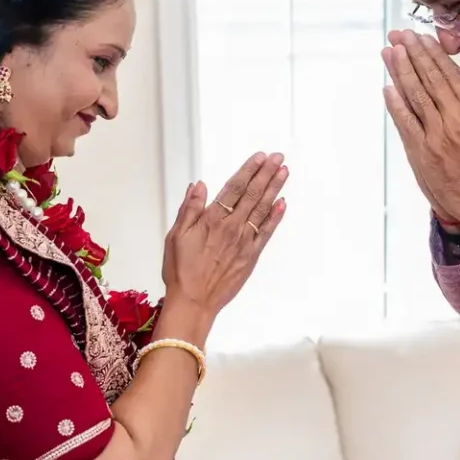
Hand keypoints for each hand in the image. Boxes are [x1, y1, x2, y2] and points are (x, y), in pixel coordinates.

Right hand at [160, 153, 287, 336]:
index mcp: (212, 220)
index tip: (260, 157)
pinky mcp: (251, 256)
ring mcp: (244, 241)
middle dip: (267, 173)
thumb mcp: (176, 236)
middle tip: (278, 158)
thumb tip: (197, 185)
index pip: (235, 187)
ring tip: (284, 172)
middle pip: (253, 194)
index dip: (249, 170)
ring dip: (275, 188)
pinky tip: (283, 203)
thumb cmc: (181, 271)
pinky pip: (266, 231)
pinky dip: (275, 216)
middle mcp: (232, 227)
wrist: (194, 301)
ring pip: (263, 209)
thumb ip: (189, 209)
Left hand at [381, 31, 459, 227]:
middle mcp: (454, 118)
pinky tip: (388, 87)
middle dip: (413, 54)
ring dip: (400, 72)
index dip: (432, 54)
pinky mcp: (421, 151)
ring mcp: (435, 135)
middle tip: (400, 35)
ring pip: (415, 96)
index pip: (449, 74)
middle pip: (429, 79)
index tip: (420, 38)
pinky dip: (396, 104)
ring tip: (390, 52)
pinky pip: (406, 122)